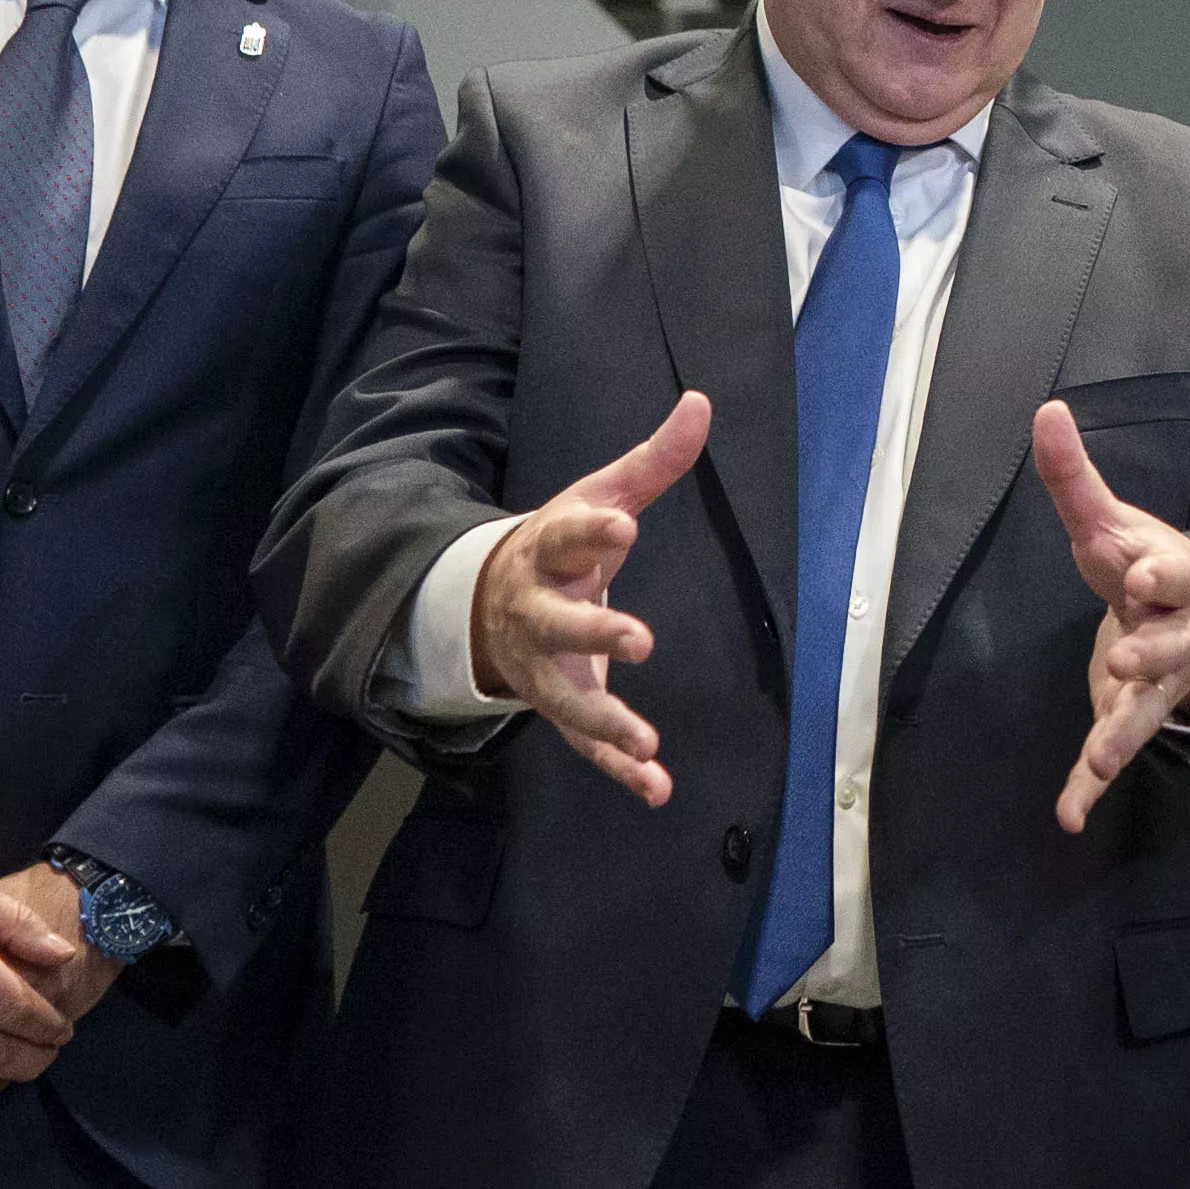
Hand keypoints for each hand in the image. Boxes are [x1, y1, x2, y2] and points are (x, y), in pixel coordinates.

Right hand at [474, 395, 703, 806]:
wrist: (488, 600)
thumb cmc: (560, 543)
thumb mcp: (601, 495)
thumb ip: (654, 460)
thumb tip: (701, 403)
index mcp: (549, 551)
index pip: (568, 537)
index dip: (593, 532)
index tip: (623, 526)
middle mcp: (538, 613)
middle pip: (560, 626)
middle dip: (594, 634)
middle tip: (638, 641)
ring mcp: (544, 667)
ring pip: (567, 699)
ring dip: (606, 722)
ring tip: (645, 741)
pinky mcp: (558, 705)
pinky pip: (585, 743)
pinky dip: (618, 767)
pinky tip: (656, 785)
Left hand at [1041, 402, 1189, 834]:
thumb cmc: (1142, 566)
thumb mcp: (1111, 521)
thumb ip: (1075, 477)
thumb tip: (1047, 410)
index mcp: (1171, 580)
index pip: (1171, 574)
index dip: (1155, 575)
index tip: (1135, 573)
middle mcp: (1172, 636)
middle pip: (1168, 646)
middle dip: (1149, 652)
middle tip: (1124, 655)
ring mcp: (1155, 685)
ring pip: (1146, 709)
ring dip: (1124, 731)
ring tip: (1102, 755)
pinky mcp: (1130, 717)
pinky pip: (1114, 752)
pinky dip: (1091, 785)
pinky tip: (1068, 815)